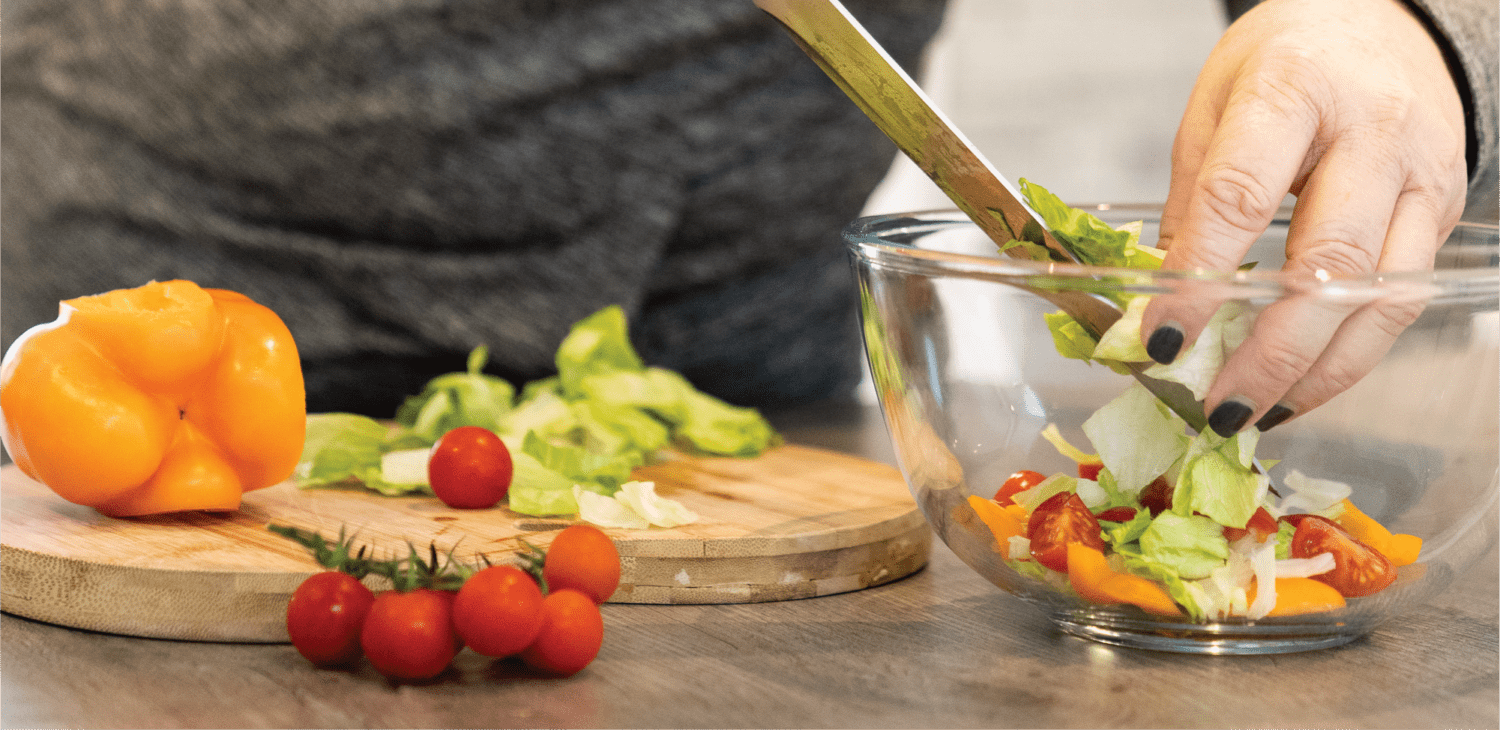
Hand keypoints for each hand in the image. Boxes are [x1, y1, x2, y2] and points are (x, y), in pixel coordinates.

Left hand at [1144, 0, 1467, 436]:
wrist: (1385, 26)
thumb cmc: (1288, 60)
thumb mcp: (1215, 104)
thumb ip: (1191, 198)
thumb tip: (1159, 297)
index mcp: (1295, 90)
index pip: (1241, 198)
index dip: (1199, 279)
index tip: (1161, 339)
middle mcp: (1373, 133)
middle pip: (1326, 263)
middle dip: (1266, 351)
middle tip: (1214, 404)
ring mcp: (1421, 175)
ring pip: (1378, 297)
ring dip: (1313, 372)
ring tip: (1252, 413)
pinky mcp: (1445, 211)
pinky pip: (1399, 302)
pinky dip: (1348, 357)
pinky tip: (1299, 388)